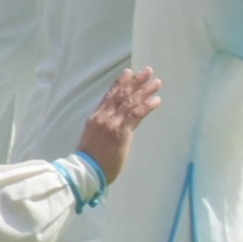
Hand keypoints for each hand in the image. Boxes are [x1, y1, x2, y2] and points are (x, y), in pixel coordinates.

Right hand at [76, 66, 162, 181]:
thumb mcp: (93, 137)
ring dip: (145, 91)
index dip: (120, 82)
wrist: (86, 170)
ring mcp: (112, 123)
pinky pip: (136, 114)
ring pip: (130, 102)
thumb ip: (103, 127)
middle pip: (121, 94)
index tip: (129, 72)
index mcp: (96, 117)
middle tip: (148, 71)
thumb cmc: (91, 159)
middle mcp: (103, 117)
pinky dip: (147, 105)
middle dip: (136, 81)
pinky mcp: (121, 132)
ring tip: (156, 82)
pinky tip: (157, 100)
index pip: (109, 95)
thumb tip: (113, 124)